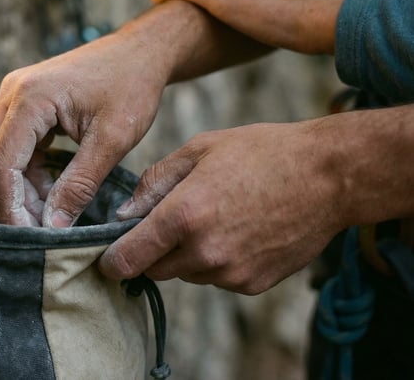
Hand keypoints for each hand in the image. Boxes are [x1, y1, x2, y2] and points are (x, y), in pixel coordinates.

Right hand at [0, 21, 171, 226]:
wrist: (139, 53)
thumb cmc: (132, 86)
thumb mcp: (112, 139)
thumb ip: (79, 184)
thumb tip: (53, 228)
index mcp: (30, 98)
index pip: (1, 164)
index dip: (10, 207)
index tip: (31, 238)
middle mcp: (12, 94)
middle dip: (9, 202)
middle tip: (38, 233)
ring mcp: (15, 97)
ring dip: (17, 190)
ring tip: (49, 216)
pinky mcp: (24, 104)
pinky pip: (12, 147)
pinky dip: (26, 174)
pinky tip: (50, 192)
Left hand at [98, 118, 346, 293]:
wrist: (326, 176)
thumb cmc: (260, 152)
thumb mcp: (199, 149)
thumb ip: (155, 182)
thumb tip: (125, 213)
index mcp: (184, 216)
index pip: (130, 258)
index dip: (112, 262)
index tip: (107, 260)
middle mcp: (205, 252)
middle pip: (156, 269)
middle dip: (151, 251)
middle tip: (165, 222)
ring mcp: (232, 273)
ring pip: (187, 274)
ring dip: (185, 254)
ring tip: (211, 215)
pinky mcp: (254, 284)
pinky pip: (217, 279)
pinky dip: (215, 261)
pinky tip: (235, 228)